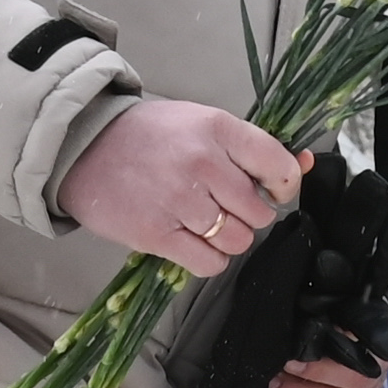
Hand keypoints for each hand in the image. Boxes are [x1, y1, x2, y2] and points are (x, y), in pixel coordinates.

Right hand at [55, 96, 307, 276]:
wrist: (82, 146)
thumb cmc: (148, 136)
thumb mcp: (201, 123)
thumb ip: (251, 147)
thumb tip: (306, 161)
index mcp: (217, 129)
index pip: (279, 167)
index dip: (284, 186)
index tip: (272, 189)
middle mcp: (202, 163)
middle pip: (260, 212)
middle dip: (248, 214)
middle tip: (223, 203)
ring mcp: (178, 200)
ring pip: (238, 241)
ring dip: (228, 238)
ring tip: (203, 220)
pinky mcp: (156, 233)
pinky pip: (210, 263)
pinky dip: (209, 258)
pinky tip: (193, 239)